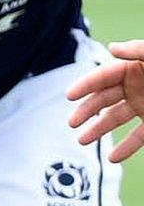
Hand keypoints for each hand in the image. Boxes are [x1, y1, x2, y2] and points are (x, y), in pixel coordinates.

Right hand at [68, 39, 143, 161]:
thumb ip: (139, 50)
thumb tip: (112, 48)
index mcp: (135, 69)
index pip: (104, 76)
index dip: (86, 84)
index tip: (69, 96)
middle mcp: (137, 87)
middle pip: (105, 98)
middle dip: (86, 110)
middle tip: (73, 123)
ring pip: (116, 118)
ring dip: (99, 129)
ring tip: (82, 141)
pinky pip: (139, 136)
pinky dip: (126, 147)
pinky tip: (114, 157)